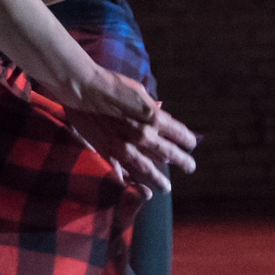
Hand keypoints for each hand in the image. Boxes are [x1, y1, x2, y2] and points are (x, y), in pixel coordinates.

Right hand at [57, 68, 199, 193]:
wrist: (83, 88)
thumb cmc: (111, 84)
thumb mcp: (139, 92)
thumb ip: (152, 108)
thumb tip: (161, 118)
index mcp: (153, 117)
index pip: (179, 133)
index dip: (188, 140)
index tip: (191, 144)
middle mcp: (143, 135)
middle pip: (169, 153)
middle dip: (183, 162)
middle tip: (190, 168)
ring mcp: (125, 146)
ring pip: (148, 169)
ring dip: (159, 180)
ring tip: (166, 188)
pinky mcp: (108, 152)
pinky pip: (122, 172)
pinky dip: (131, 182)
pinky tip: (139, 190)